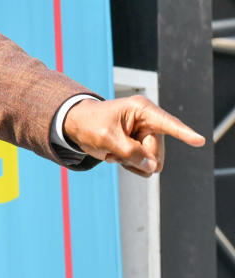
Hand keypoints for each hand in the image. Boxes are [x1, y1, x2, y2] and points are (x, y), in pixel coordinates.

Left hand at [63, 95, 204, 176]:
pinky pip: (146, 167)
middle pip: (156, 153)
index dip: (183, 133)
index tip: (199, 141)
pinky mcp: (143, 147)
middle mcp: (149, 122)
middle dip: (136, 158)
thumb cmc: (90, 124)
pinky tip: (115, 156)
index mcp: (141, 110)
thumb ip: (130, 152)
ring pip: (153, 163)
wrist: (78, 126)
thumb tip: (152, 167)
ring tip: (113, 153)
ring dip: (132, 163)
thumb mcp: (106, 137)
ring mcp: (147, 136)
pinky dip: (130, 165)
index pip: (167, 123)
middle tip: (114, 152)